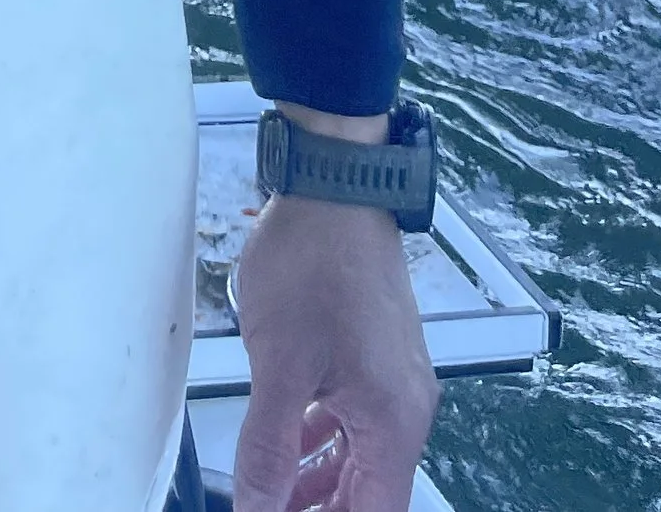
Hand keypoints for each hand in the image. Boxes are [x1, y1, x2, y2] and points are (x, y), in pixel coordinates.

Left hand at [231, 183, 437, 511]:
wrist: (337, 182)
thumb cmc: (310, 269)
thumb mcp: (280, 366)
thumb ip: (269, 449)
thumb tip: (255, 511)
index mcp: (393, 424)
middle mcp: (406, 409)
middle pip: (368, 492)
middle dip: (319, 509)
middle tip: (264, 507)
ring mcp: (394, 378)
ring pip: (359, 456)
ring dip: (317, 482)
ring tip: (268, 494)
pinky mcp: (377, 352)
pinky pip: (355, 418)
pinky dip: (322, 441)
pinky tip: (289, 444)